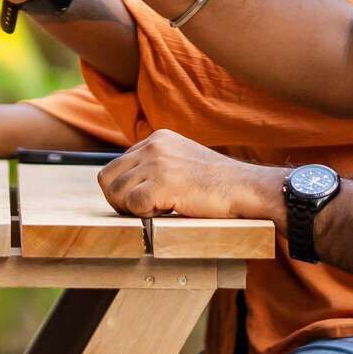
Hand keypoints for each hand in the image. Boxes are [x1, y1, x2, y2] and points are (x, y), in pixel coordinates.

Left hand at [100, 129, 280, 222]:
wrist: (245, 188)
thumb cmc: (216, 184)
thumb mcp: (182, 162)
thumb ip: (157, 166)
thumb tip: (128, 184)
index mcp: (157, 138)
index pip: (117, 166)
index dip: (124, 189)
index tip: (144, 200)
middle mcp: (153, 145)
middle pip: (107, 178)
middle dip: (120, 200)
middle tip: (144, 210)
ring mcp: (157, 162)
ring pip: (116, 193)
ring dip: (133, 209)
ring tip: (161, 208)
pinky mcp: (162, 182)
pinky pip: (132, 206)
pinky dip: (145, 216)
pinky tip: (168, 210)